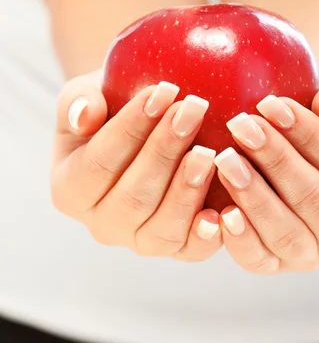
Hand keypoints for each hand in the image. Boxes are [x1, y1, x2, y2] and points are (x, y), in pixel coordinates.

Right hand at [51, 71, 221, 260]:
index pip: (99, 162)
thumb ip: (77, 102)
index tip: (164, 91)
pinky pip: (191, 251)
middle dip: (166, 150)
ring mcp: (139, 241)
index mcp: (71, 190)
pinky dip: (207, 235)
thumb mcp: (86, 96)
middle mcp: (102, 224)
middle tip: (194, 110)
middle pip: (134, 196)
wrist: (144, 131)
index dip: (131, 128)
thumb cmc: (113, 110)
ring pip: (162, 228)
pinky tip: (223, 211)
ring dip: (187, 189)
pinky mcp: (176, 249)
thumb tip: (86, 116)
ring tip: (209, 151)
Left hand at [214, 84, 318, 273]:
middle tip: (241, 126)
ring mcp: (313, 256)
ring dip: (254, 195)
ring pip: (286, 233)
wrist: (298, 156)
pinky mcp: (276, 265)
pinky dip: (240, 240)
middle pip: (313, 200)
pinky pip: (258, 260)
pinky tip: (222, 212)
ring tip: (226, 159)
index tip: (271, 105)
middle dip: (274, 159)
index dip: (308, 134)